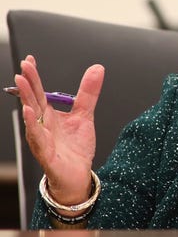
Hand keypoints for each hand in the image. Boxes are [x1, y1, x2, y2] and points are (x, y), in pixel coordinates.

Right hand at [14, 55, 104, 213]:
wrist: (78, 175)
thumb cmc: (75, 147)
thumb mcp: (85, 115)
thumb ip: (88, 93)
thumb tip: (97, 69)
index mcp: (49, 115)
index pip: (39, 92)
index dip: (35, 77)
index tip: (30, 61)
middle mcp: (42, 125)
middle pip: (33, 101)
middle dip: (28, 83)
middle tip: (24, 66)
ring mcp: (42, 139)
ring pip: (31, 117)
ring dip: (26, 100)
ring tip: (21, 83)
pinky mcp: (46, 154)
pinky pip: (37, 138)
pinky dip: (33, 126)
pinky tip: (29, 113)